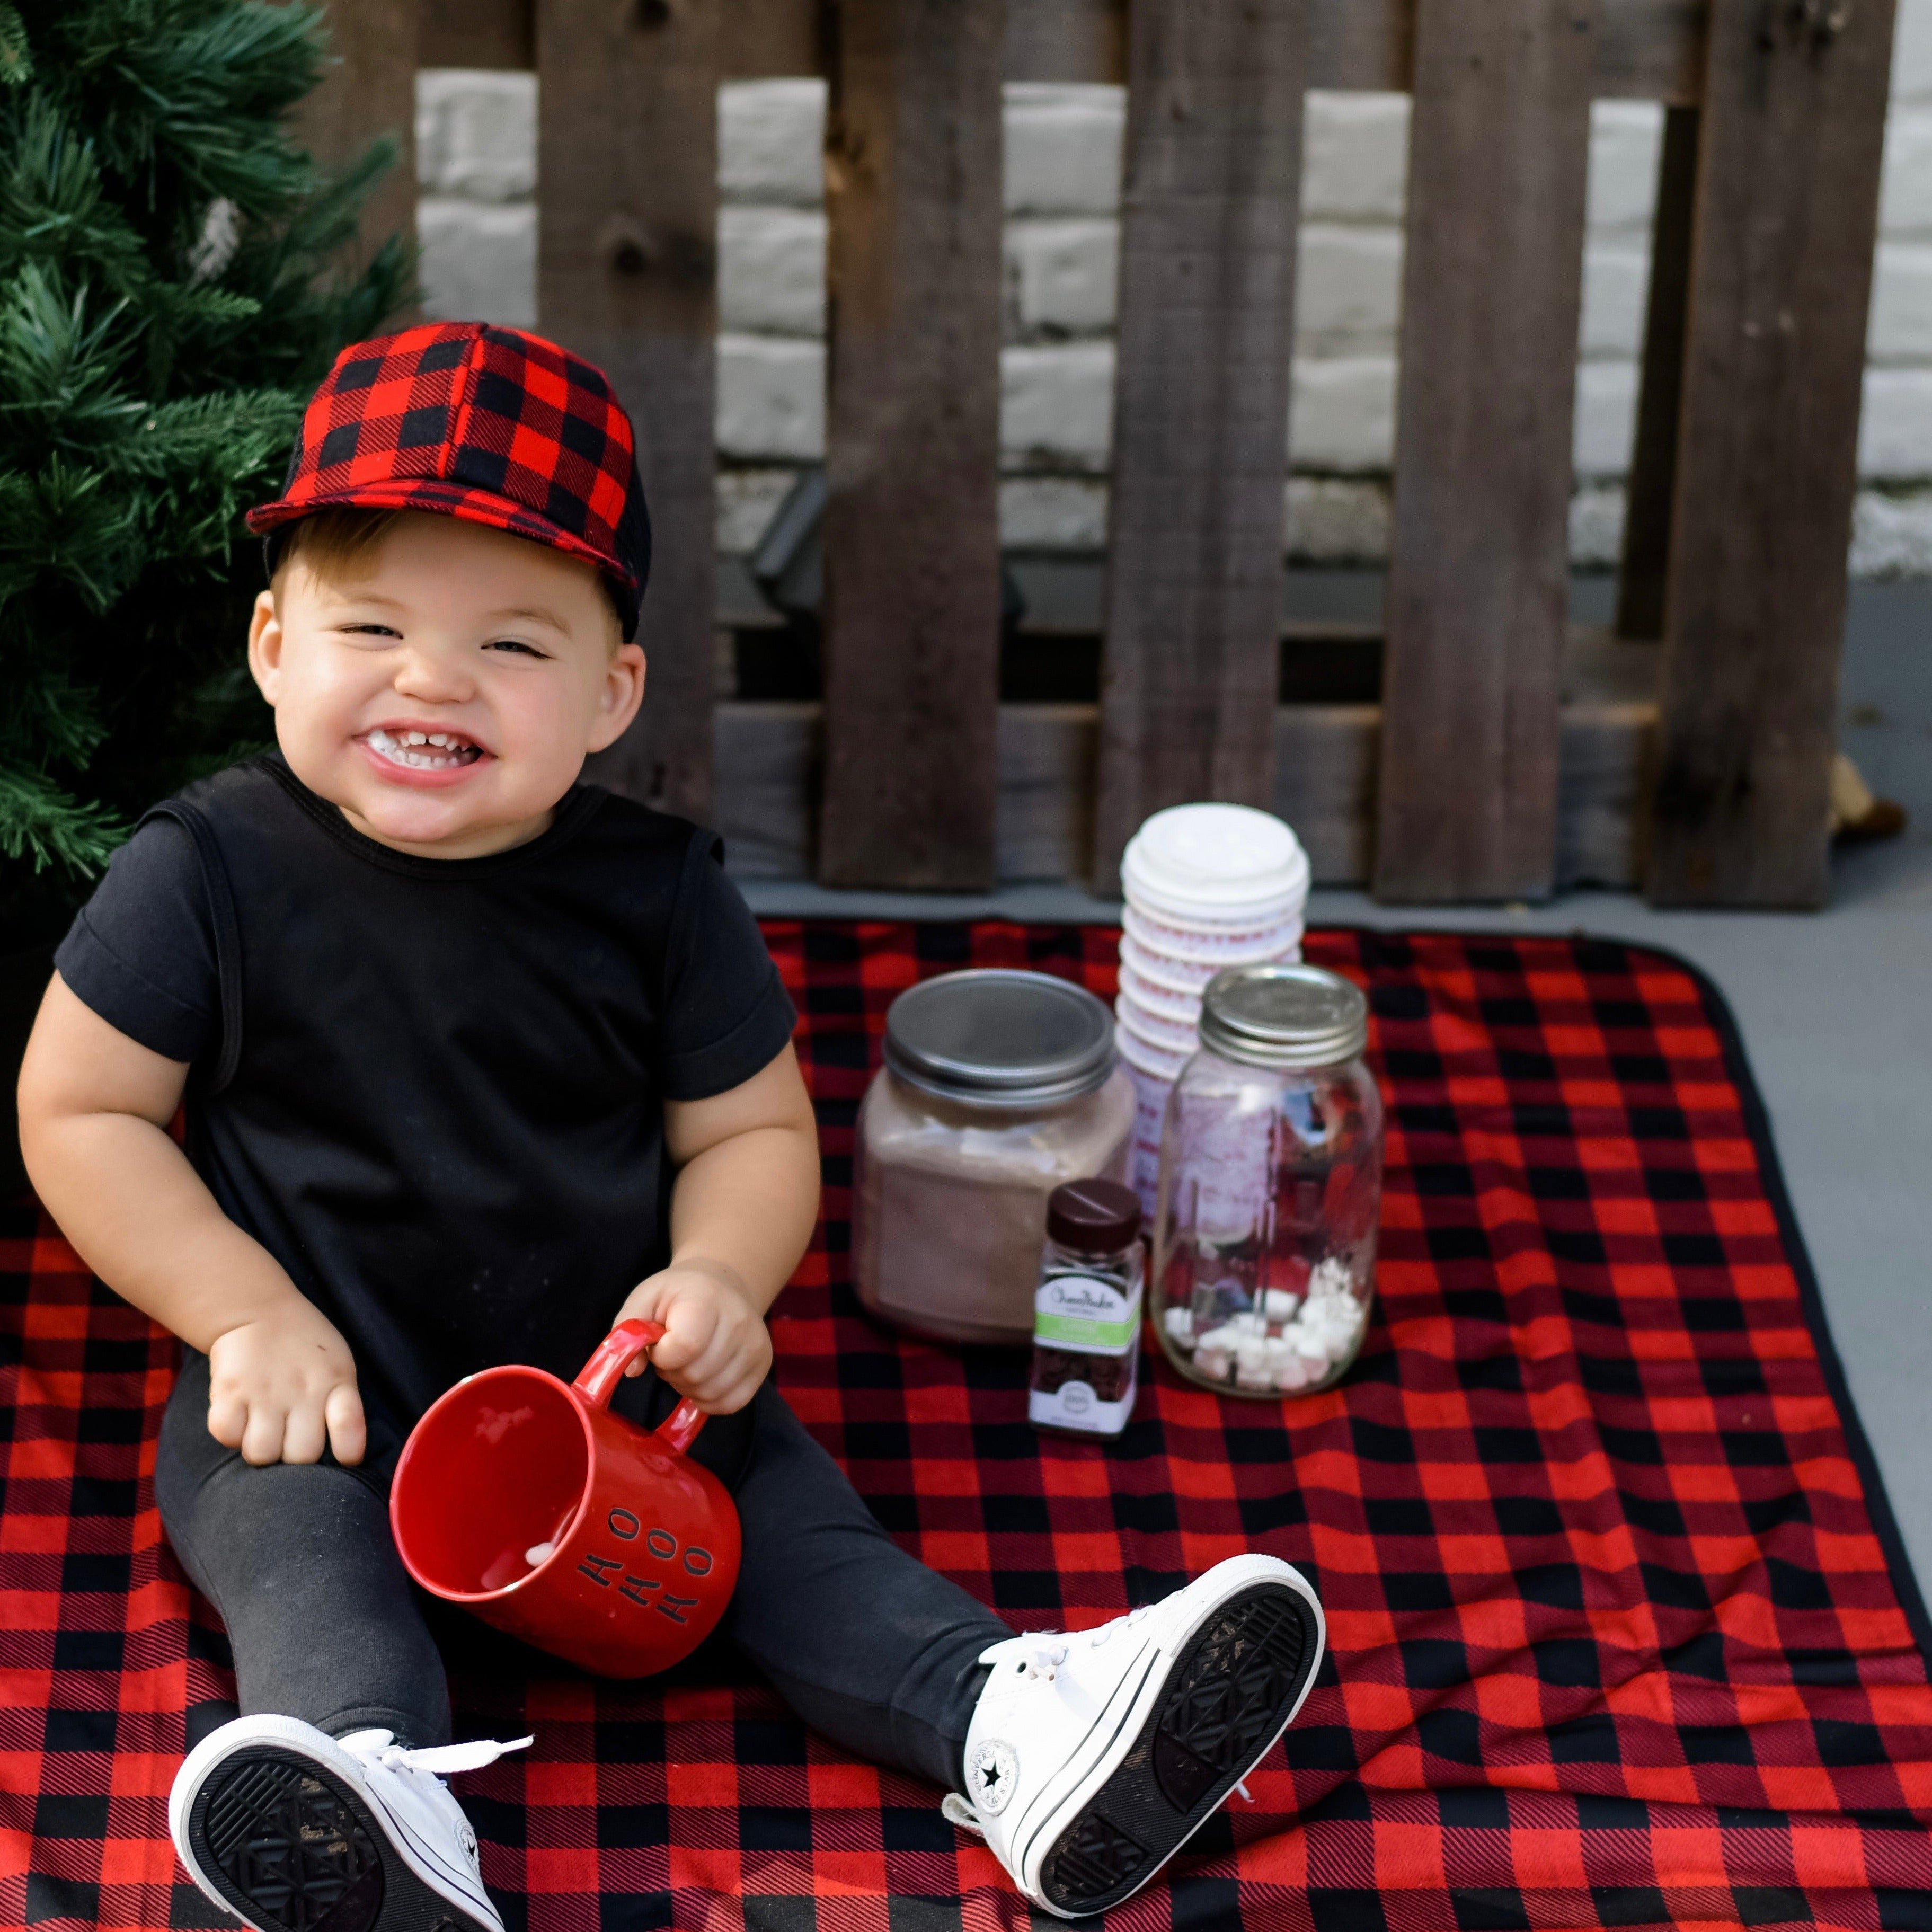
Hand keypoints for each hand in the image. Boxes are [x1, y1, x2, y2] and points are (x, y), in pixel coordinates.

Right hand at [206, 1295, 365, 1466]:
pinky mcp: (228, 1389)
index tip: (343, 1458)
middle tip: (288, 1437)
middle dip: (293, 1455)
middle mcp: (303, 1388)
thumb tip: (339, 1456)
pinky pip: (226, 1435)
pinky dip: (230, 1434)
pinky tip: (239, 1417)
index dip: (347, 1453)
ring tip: (262, 1428)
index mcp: (336, 1381)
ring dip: (260, 1449)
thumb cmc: (304, 1348)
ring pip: (261, 1453)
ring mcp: (265, 1390)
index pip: (349, 1428)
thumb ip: (341, 1405)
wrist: (257, 1310)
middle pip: (301, 1456)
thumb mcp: (337, 1366)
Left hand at [616, 1257, 771, 1415]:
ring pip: (711, 1392)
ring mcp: (756, 1344)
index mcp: (707, 1299)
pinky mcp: (764, 1365)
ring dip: (689, 1386)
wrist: (721, 1285)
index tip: (659, 1342)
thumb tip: (632, 1371)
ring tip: (688, 1362)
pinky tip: (703, 1376)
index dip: (662, 1354)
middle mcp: (740, 1321)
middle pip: (696, 1374)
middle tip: (673, 1353)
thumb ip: (628, 1331)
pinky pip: (730, 1403)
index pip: (685, 1346)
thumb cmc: (677, 1296)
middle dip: (673, 1371)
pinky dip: (709, 1399)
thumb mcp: (644, 1299)